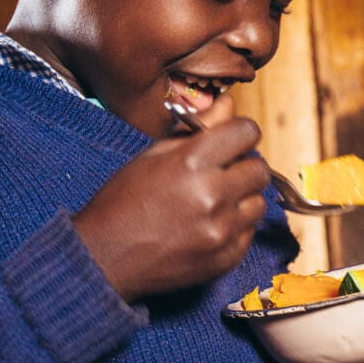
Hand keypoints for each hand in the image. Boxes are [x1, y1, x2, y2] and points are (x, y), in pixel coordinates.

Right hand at [72, 105, 270, 302]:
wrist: (104, 259)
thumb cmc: (123, 202)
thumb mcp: (153, 155)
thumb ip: (197, 128)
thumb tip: (229, 103)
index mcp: (191, 163)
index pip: (247, 132)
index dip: (240, 133)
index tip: (232, 141)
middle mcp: (212, 196)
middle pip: (259, 169)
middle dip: (243, 166)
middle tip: (221, 173)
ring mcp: (221, 231)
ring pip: (259, 203)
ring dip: (242, 199)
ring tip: (212, 203)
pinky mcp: (226, 259)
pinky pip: (249, 233)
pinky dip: (235, 228)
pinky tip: (207, 226)